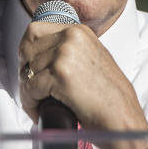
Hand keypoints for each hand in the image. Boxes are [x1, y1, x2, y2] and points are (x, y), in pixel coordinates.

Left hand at [18, 22, 147, 148]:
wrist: (123, 118)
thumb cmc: (109, 97)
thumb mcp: (91, 59)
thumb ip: (68, 50)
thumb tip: (37, 55)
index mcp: (78, 31)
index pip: (34, 30)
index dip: (27, 51)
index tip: (28, 68)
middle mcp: (71, 37)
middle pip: (26, 49)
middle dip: (25, 72)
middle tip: (32, 90)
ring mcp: (65, 54)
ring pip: (26, 71)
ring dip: (28, 92)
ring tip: (39, 104)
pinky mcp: (60, 75)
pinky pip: (29, 88)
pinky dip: (30, 103)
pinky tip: (40, 111)